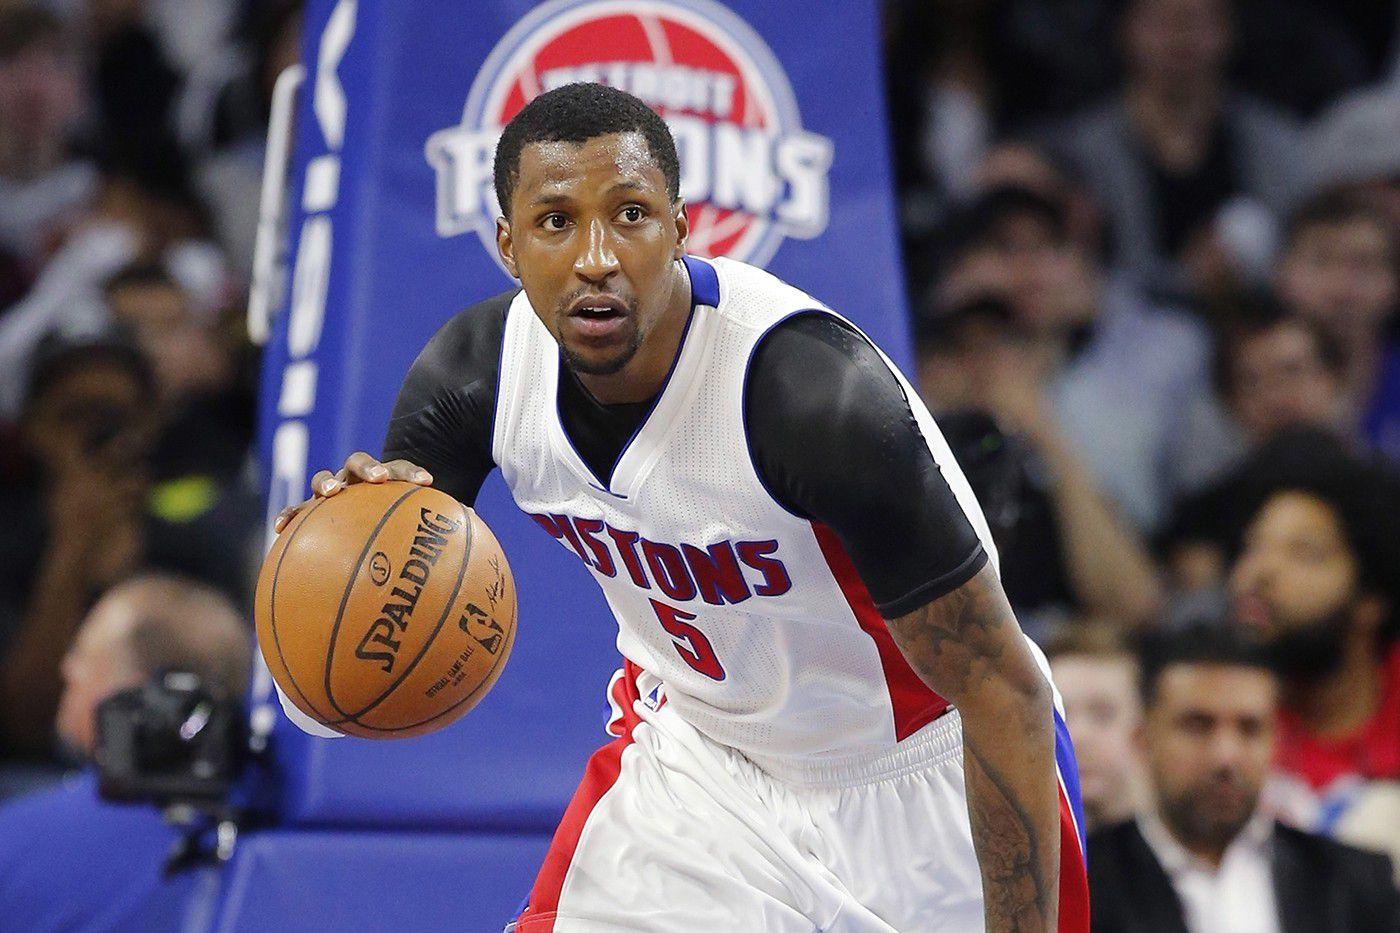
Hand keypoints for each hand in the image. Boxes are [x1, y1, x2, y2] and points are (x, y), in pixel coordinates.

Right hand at [272, 452, 432, 532]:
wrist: (362, 531)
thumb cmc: (396, 533)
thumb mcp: (419, 532)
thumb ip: (441, 528)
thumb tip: (473, 524)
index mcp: (384, 483)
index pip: (400, 470)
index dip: (412, 472)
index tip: (427, 482)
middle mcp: (355, 484)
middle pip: (359, 463)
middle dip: (370, 468)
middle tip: (381, 478)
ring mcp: (330, 495)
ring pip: (324, 479)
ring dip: (327, 482)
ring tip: (330, 494)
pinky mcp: (307, 513)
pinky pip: (295, 512)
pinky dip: (287, 515)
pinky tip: (280, 528)